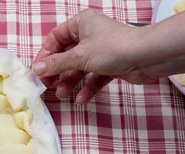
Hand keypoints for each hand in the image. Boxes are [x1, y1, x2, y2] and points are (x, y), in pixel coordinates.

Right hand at [32, 9, 151, 103]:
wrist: (148, 56)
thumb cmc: (113, 48)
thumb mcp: (78, 56)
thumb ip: (56, 64)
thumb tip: (35, 69)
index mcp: (81, 23)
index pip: (55, 38)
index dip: (45, 55)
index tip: (38, 71)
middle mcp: (89, 35)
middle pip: (65, 55)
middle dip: (57, 72)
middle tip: (47, 85)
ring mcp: (100, 51)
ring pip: (78, 68)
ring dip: (69, 82)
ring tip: (63, 94)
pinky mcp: (110, 65)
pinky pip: (93, 77)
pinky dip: (86, 87)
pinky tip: (81, 99)